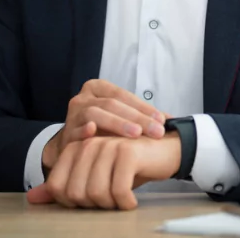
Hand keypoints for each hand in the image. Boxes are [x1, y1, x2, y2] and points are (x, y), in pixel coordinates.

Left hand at [28, 133, 180, 209]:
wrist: (164, 151)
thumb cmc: (128, 166)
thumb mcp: (94, 176)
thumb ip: (64, 186)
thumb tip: (33, 198)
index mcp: (74, 147)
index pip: (57, 187)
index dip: (73, 202)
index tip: (91, 202)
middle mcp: (87, 144)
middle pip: (75, 193)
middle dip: (93, 206)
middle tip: (110, 202)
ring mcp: (107, 146)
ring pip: (95, 193)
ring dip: (111, 205)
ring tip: (121, 200)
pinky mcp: (127, 152)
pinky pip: (118, 190)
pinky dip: (125, 202)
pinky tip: (132, 201)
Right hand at [43, 79, 167, 169]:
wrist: (73, 150)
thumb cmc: (102, 133)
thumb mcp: (121, 120)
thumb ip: (141, 117)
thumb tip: (173, 121)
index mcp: (97, 89)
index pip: (123, 95)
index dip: (144, 107)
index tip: (162, 121)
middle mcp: (83, 98)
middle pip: (112, 104)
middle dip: (137, 118)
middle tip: (156, 131)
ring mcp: (72, 114)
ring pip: (95, 113)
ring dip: (117, 123)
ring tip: (135, 134)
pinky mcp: (65, 133)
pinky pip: (75, 130)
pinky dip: (84, 130)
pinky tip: (93, 131)